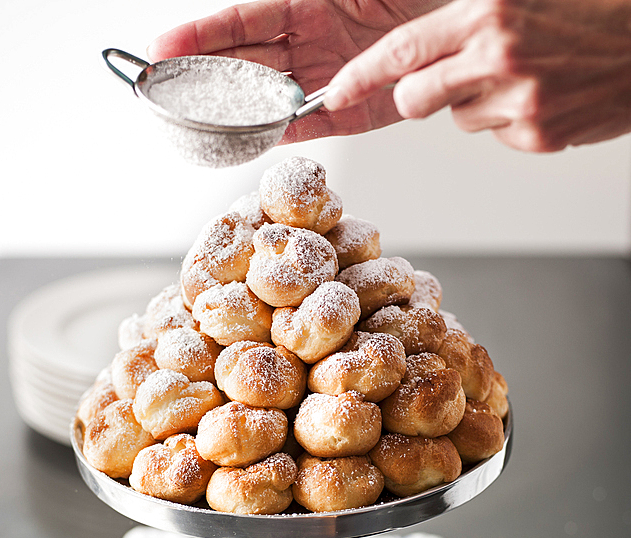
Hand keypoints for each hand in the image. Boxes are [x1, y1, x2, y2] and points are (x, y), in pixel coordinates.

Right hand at [147, 0, 441, 141]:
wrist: (463, 30)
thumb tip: (265, 8)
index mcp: (305, 0)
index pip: (242, 19)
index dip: (202, 35)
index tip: (163, 48)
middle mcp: (308, 39)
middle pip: (243, 61)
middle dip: (202, 75)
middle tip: (162, 91)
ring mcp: (324, 76)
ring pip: (265, 97)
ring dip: (230, 110)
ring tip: (191, 122)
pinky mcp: (347, 112)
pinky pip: (302, 126)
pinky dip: (274, 134)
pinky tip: (243, 141)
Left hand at [324, 0, 630, 150]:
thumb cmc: (593, 9)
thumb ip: (468, 19)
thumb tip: (420, 51)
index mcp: (489, 12)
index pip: (403, 51)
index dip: (361, 76)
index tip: (335, 91)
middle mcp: (498, 56)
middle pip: (414, 100)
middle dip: (417, 98)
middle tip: (442, 83)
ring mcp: (519, 101)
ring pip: (459, 119)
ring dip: (477, 102)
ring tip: (523, 74)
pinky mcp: (537, 135)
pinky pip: (498, 134)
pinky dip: (512, 120)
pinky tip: (545, 93)